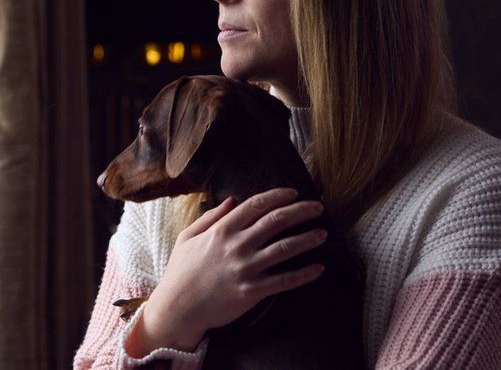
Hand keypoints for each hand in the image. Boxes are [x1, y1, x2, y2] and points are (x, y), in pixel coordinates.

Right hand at [132, 188, 326, 354]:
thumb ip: (210, 217)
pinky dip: (304, 274)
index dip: (278, 196)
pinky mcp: (252, 291)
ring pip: (285, 248)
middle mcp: (237, 246)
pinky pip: (284, 280)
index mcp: (221, 230)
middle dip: (301, 211)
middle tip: (318, 207)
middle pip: (276, 221)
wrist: (177, 308)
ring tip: (323, 233)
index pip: (256, 205)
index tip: (294, 193)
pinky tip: (318, 268)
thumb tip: (232, 200)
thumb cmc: (180, 271)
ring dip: (308, 239)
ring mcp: (246, 269)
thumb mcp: (187, 237)